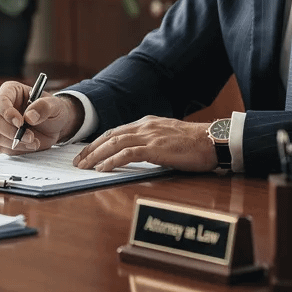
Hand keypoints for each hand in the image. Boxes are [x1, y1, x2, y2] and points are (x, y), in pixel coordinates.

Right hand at [0, 81, 81, 154]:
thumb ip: (43, 107)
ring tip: (34, 141)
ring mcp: (2, 124)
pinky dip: (18, 149)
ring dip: (16, 142)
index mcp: (11, 91)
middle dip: (12, 132)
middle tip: (30, 136)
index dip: (7, 112)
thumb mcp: (54, 105)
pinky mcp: (4, 139)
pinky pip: (4, 147)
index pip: (0, 101)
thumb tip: (29, 117)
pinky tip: (31, 145)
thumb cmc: (53, 109)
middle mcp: (2, 108)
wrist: (56, 125)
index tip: (20, 122)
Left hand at [73, 116, 216, 172]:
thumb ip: (152, 142)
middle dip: (91, 149)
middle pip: (110, 135)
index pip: (116, 131)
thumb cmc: (195, 143)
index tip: (87, 152)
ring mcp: (150, 136)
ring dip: (96, 155)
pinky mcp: (156, 148)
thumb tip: (138, 154)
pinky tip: (103, 169)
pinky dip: (112, 160)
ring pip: (115, 143)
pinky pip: (128, 154)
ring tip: (85, 166)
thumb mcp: (168, 137)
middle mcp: (146, 126)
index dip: (99, 142)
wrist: (213, 141)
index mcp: (148, 123)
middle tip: (78, 161)